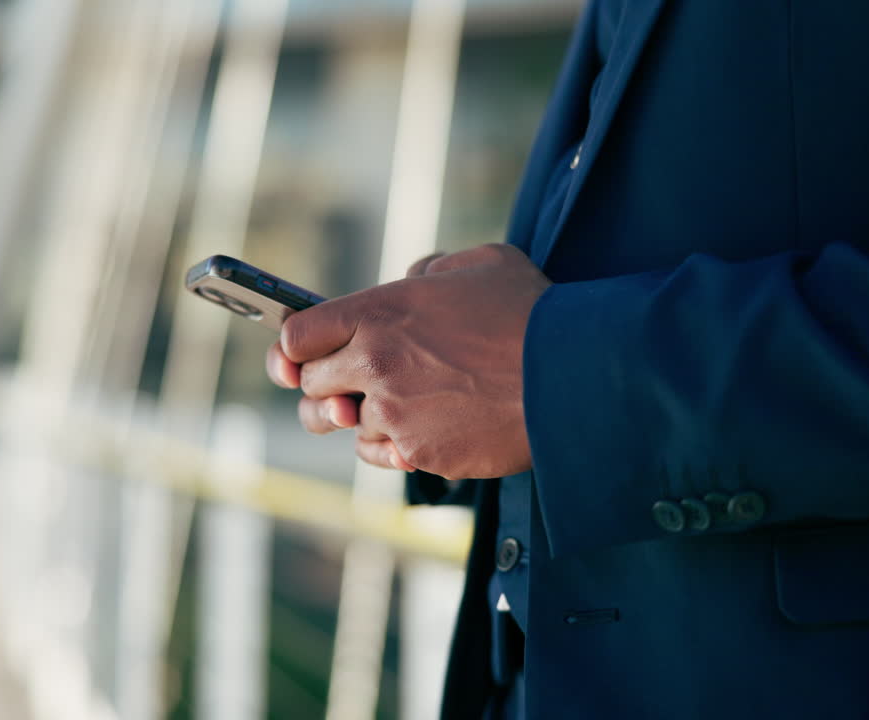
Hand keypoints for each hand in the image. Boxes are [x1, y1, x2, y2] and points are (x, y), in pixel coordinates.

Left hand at [273, 244, 550, 479]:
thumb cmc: (532, 314)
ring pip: (344, 424)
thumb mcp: (480, 264)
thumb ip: (429, 271)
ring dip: (363, 417)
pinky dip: (392, 447)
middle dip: (325, 384)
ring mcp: (394, 413)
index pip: (297, 335)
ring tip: (400, 405)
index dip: (294, 348)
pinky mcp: (418, 453)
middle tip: (348, 385)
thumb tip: (410, 282)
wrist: (574, 375)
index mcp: (381, 311)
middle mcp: (376, 362)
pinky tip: (422, 429)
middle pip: (309, 384)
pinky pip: (379, 455)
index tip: (298, 356)